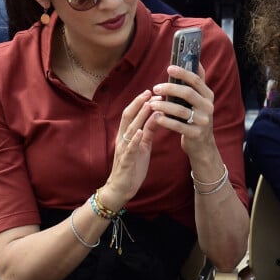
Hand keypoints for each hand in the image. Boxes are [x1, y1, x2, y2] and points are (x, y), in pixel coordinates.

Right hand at [100, 89, 159, 209]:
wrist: (121, 188)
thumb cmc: (133, 165)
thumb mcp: (144, 145)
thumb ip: (149, 130)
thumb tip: (157, 114)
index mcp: (127, 135)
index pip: (130, 114)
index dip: (139, 102)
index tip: (150, 91)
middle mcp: (123, 139)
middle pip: (128, 117)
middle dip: (139, 104)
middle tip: (150, 92)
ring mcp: (123, 150)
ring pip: (130, 130)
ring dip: (140, 117)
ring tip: (149, 106)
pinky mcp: (126, 162)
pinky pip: (130, 149)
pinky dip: (135, 140)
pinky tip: (140, 132)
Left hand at [150, 63, 215, 156]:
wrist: (202, 145)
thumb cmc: (196, 117)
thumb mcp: (200, 100)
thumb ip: (196, 84)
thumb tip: (194, 59)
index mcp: (208, 95)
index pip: (196, 80)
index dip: (183, 73)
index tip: (169, 68)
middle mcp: (208, 107)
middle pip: (188, 93)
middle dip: (170, 89)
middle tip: (155, 88)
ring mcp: (203, 121)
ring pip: (181, 110)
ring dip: (164, 106)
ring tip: (151, 104)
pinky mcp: (196, 134)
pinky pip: (178, 126)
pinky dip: (166, 121)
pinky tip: (156, 117)